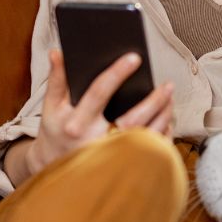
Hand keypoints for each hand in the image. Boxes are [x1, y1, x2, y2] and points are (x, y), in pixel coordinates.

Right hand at [28, 49, 173, 174]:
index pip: (98, 93)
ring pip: (146, 137)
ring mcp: (111, 157)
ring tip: (170, 98)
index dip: (117, 73)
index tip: (135, 57)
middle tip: (168, 85)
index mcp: (76, 124)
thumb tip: (57, 52)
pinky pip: (150, 152)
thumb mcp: (52, 107)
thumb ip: (56, 80)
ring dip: (163, 116)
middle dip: (154, 101)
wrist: (56, 169)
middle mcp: (95, 142)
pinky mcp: (123, 166)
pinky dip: (162, 135)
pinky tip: (166, 120)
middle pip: (132, 119)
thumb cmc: (56, 132)